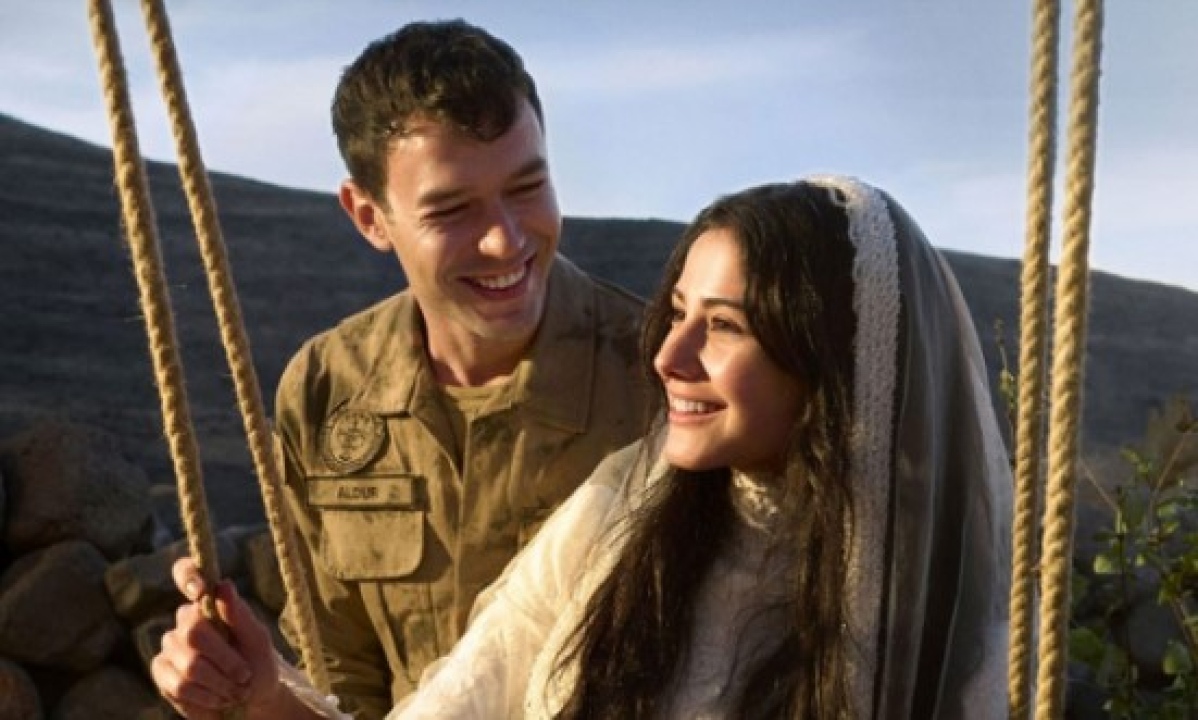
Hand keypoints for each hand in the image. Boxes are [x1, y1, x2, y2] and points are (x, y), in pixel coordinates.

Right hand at [151, 558, 283, 718]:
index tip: (200, 590)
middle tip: (245, 675)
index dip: (188, 576)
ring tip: (236, 691)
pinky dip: (206, 696)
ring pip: (189, 664)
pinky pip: (179, 685)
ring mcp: (170, 647)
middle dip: (225, 659)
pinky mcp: (162, 672)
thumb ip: (239, 615)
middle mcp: (185, 620)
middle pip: (194, 632)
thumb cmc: (257, 664)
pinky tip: (219, 700)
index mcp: (208, 603)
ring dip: (220, 682)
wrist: (251, 701)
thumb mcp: (257, 640)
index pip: (186, 573)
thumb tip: (224, 584)